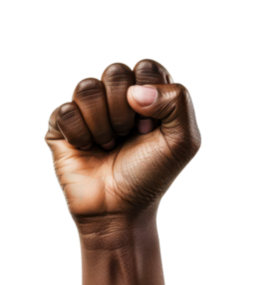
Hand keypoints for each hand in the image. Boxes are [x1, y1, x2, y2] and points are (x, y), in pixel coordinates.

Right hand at [43, 58, 202, 219]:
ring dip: (103, 123)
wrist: (120, 209)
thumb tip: (135, 91)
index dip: (152, 95)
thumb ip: (178, 101)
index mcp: (149, 93)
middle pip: (115, 71)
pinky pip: (65, 111)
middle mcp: (118, 95)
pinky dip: (81, 135)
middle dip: (125, 110)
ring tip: (110, 143)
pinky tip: (89, 149)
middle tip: (130, 135)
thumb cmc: (153, 173)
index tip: (153, 126)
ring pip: (86, 86)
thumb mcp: (184, 140)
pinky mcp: (62, 123)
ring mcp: (88, 107)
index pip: (147, 66)